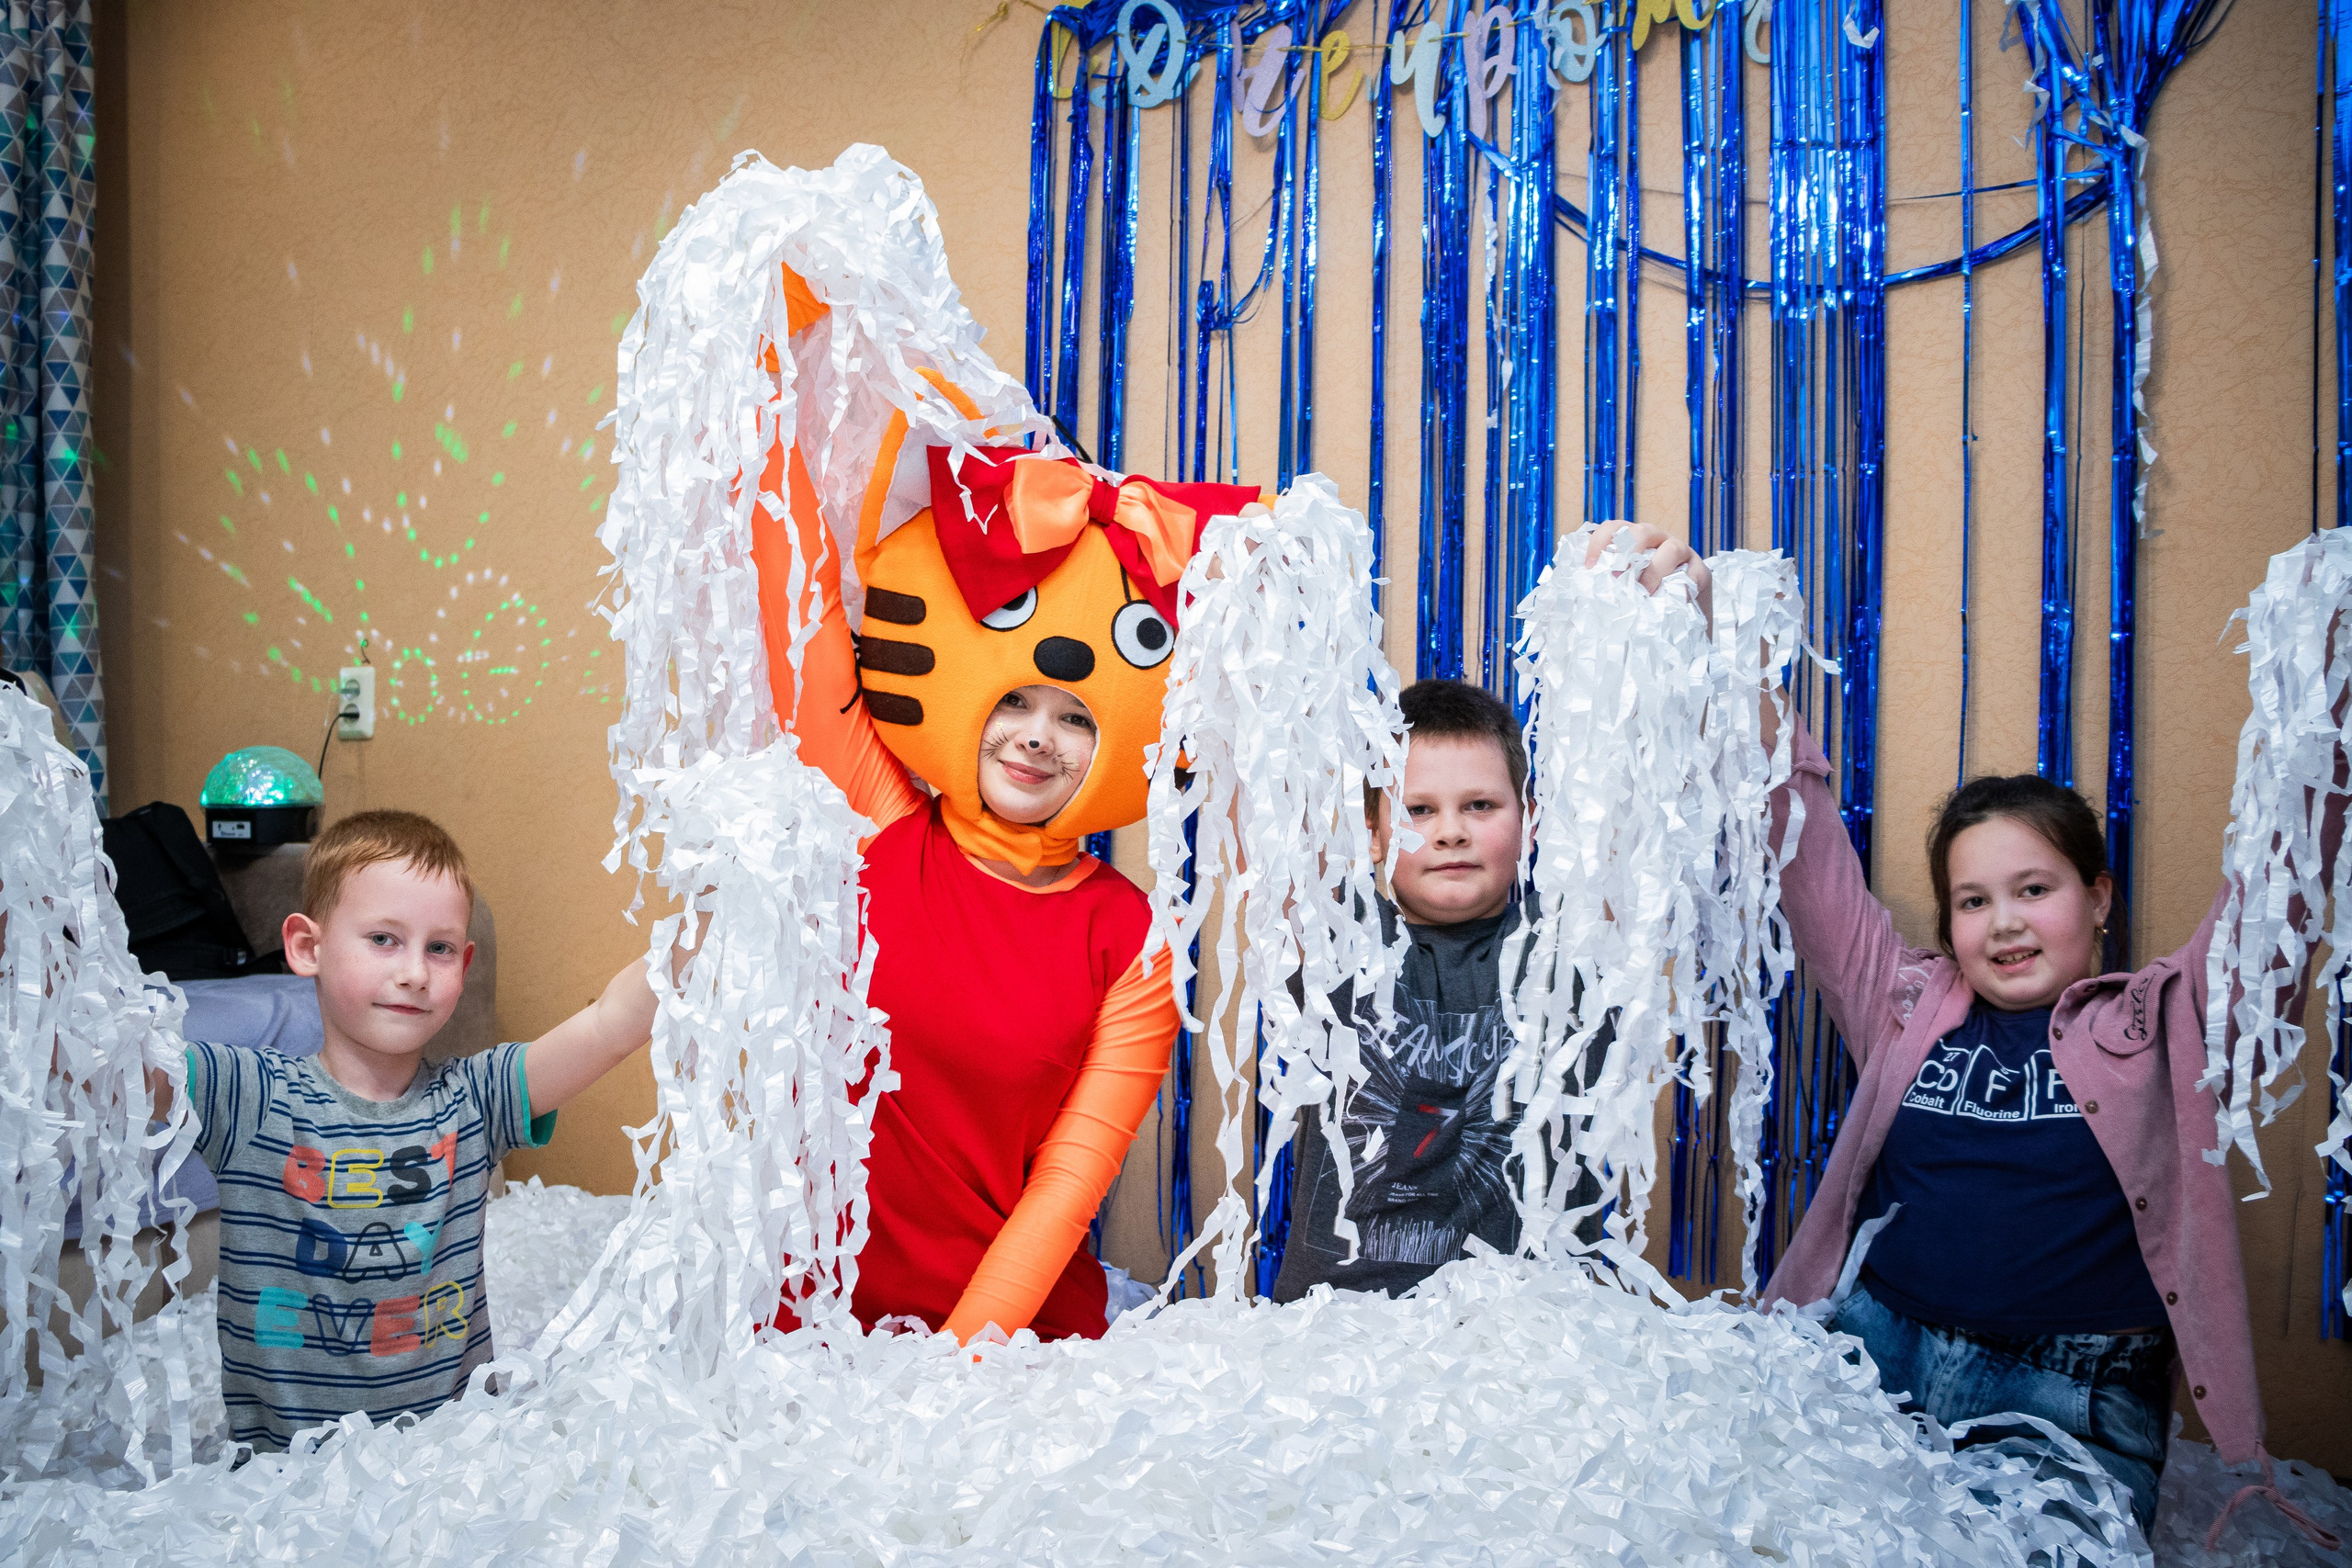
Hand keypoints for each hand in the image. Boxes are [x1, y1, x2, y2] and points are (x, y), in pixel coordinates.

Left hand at [1581, 520, 1712, 635]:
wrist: (1678, 623)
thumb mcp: (1619, 593)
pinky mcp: (1701, 571)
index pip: (1613, 528)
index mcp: (1631, 542)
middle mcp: (1656, 541)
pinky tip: (1673, 601)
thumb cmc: (1641, 605)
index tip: (1588, 567)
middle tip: (1616, 578)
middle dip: (1628, 550)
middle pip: (1641, 531)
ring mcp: (1681, 554)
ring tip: (1645, 592)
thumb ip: (1601, 588)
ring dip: (1655, 570)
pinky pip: (1694, 573)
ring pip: (1671, 548)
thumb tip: (1573, 599)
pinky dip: (1683, 587)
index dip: (1599, 542)